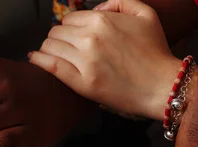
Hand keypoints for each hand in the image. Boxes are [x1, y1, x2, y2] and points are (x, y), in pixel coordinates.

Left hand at [29, 0, 179, 119]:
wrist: (162, 86)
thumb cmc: (156, 53)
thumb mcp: (145, 15)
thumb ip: (120, 2)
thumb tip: (98, 7)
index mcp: (102, 19)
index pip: (70, 18)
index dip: (70, 27)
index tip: (72, 37)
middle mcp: (91, 37)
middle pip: (57, 32)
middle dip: (59, 38)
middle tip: (64, 48)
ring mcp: (85, 61)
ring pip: (51, 47)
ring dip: (49, 49)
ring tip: (51, 55)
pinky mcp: (82, 82)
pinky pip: (51, 66)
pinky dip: (39, 60)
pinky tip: (35, 59)